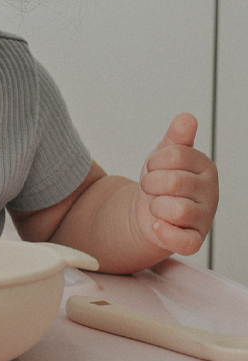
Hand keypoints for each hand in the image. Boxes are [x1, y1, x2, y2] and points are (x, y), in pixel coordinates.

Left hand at [136, 113, 218, 255]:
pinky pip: (183, 242)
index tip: (154, 168)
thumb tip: (186, 118)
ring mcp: (204, 218)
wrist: (149, 210)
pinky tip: (157, 225)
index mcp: (206, 167)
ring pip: (175, 208)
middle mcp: (211, 193)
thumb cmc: (160, 180)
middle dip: (151, 183)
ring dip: (155, 205)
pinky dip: (165, 233)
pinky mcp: (193, 241)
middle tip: (153, 188)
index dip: (154, 162)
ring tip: (157, 205)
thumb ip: (176, 137)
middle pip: (172, 181)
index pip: (174, 155)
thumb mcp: (165, 154)